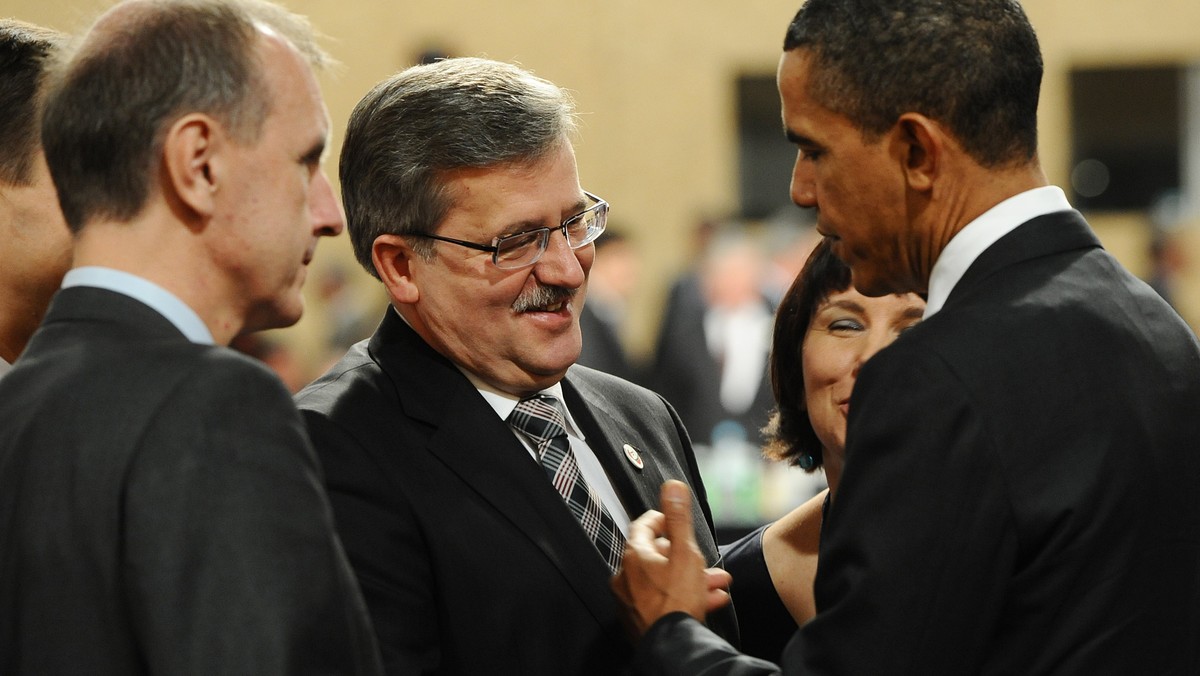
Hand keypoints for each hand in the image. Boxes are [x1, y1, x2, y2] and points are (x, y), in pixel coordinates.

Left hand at [611, 480, 731, 637]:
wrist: (672, 646)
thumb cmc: (677, 601)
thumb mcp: (685, 552)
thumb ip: (679, 518)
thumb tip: (672, 486)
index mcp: (634, 556)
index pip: (644, 525)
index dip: (663, 519)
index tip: (675, 521)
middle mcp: (626, 576)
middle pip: (657, 556)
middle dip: (687, 555)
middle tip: (705, 560)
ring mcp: (631, 600)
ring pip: (664, 581)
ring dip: (691, 578)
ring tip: (716, 583)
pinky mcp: (639, 619)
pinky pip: (662, 601)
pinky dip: (683, 597)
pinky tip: (708, 601)